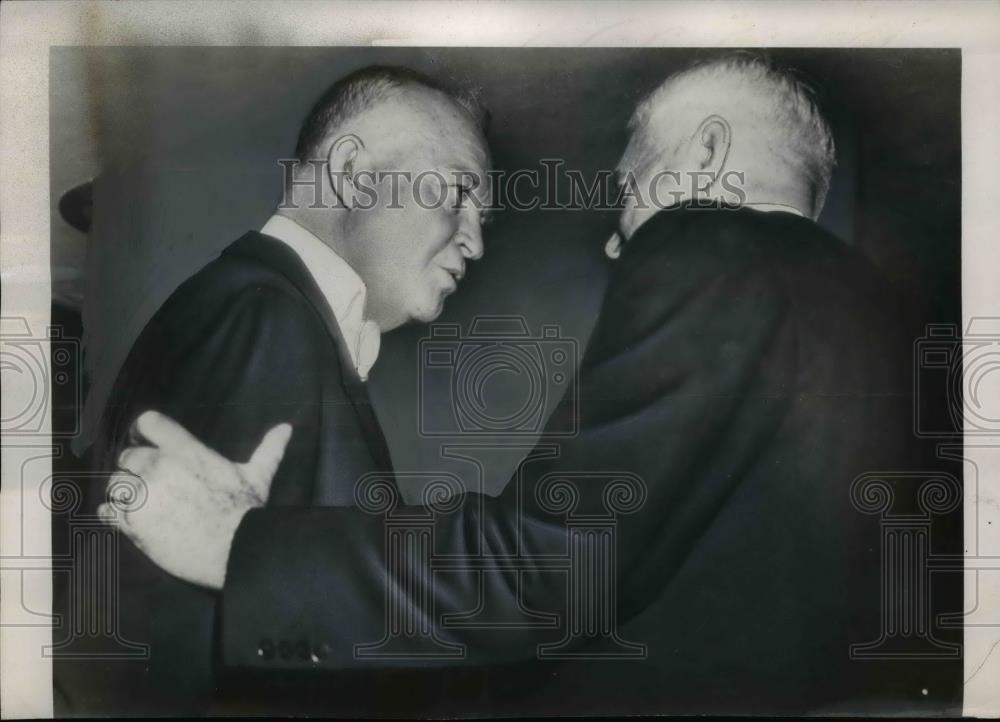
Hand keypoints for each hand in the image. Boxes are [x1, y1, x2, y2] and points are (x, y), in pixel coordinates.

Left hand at [98, 410, 291, 589]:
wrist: (234, 550)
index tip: (145, 441)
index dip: (143, 431)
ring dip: (124, 491)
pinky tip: (127, 518)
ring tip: (141, 503)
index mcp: (186, 451)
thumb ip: (268, 449)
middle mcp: (159, 467)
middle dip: (136, 467)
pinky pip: (108, 510)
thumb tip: (287, 428)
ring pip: (115, 483)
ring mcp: (143, 494)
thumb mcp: (258, 475)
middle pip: (128, 455)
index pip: (148, 423)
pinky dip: (114, 514)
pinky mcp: (132, 522)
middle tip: (150, 482)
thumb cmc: (245, 511)